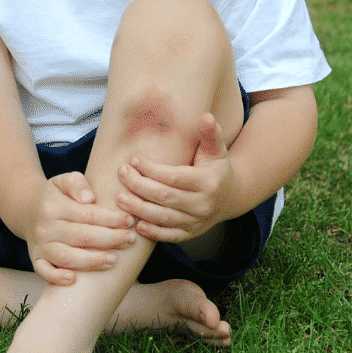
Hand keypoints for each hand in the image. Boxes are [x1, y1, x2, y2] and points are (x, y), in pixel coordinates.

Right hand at [23, 171, 135, 285]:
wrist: (27, 210)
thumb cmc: (55, 196)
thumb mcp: (64, 181)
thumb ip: (77, 183)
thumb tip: (90, 198)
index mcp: (53, 205)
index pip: (88, 214)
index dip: (111, 219)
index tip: (129, 221)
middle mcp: (45, 226)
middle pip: (81, 236)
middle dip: (109, 239)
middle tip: (130, 239)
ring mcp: (40, 245)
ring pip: (66, 256)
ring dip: (91, 261)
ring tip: (113, 260)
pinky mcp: (36, 259)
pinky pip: (43, 271)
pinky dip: (56, 277)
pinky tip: (73, 279)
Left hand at [115, 114, 235, 243]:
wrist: (231, 196)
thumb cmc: (216, 167)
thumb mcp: (216, 149)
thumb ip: (210, 133)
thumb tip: (207, 116)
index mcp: (208, 182)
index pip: (175, 177)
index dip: (152, 169)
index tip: (134, 159)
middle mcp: (203, 205)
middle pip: (166, 197)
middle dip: (140, 186)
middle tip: (121, 174)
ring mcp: (197, 222)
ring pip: (165, 218)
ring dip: (140, 210)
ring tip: (120, 198)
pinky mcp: (191, 233)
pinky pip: (170, 236)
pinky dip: (153, 233)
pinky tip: (137, 225)